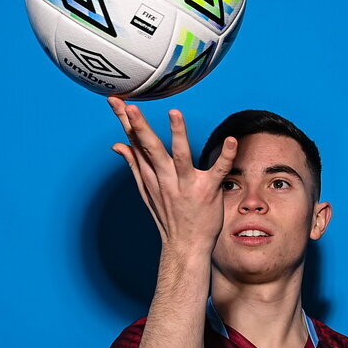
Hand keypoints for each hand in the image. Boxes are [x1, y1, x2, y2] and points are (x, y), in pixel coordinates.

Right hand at [107, 97, 236, 253]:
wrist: (186, 248)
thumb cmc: (169, 218)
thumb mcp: (147, 192)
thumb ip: (134, 165)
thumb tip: (117, 145)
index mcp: (152, 176)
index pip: (135, 143)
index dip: (125, 121)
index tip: (115, 100)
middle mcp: (166, 179)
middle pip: (150, 149)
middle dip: (140, 127)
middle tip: (131, 106)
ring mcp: (187, 185)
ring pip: (180, 157)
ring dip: (177, 135)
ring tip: (174, 113)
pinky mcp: (208, 191)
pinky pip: (218, 171)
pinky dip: (226, 156)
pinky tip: (231, 140)